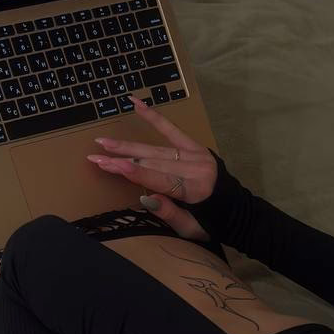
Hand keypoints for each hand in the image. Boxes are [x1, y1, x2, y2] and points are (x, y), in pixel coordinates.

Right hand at [86, 94, 216, 241]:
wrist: (238, 211)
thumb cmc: (211, 224)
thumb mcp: (190, 228)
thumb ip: (169, 212)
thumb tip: (146, 197)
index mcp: (195, 190)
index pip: (158, 179)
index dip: (133, 172)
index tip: (109, 164)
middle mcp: (196, 168)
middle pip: (152, 162)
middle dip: (121, 159)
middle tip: (95, 157)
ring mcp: (196, 154)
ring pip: (155, 149)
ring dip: (128, 146)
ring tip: (104, 142)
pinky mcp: (195, 147)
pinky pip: (172, 130)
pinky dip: (154, 117)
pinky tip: (137, 104)